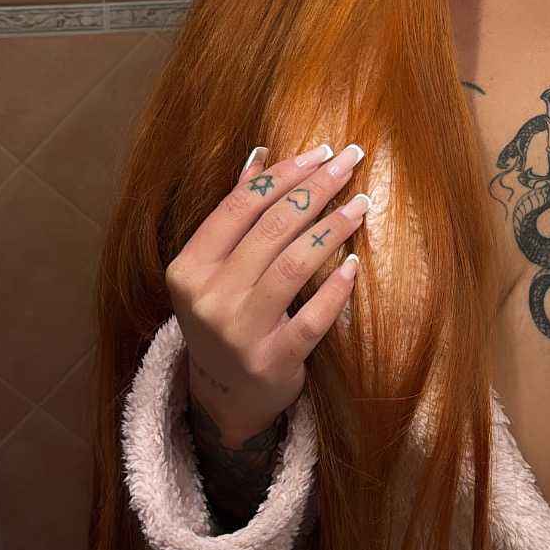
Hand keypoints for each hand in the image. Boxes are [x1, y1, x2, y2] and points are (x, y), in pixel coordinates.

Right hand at [165, 140, 368, 443]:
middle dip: (315, 189)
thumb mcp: (214, 269)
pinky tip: (355, 264)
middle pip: (271, 230)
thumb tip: (259, 154)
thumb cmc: (225, 317)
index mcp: (188, 269)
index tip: (322, 152)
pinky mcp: (273, 362)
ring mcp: (240, 334)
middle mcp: (209, 299)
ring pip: (292, 266)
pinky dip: (335, 289)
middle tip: (350, 162)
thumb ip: (234, 214)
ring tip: (361, 203)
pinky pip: (312, 318)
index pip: (240, 207)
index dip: (284, 175)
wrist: (223, 397)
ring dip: (332, 228)